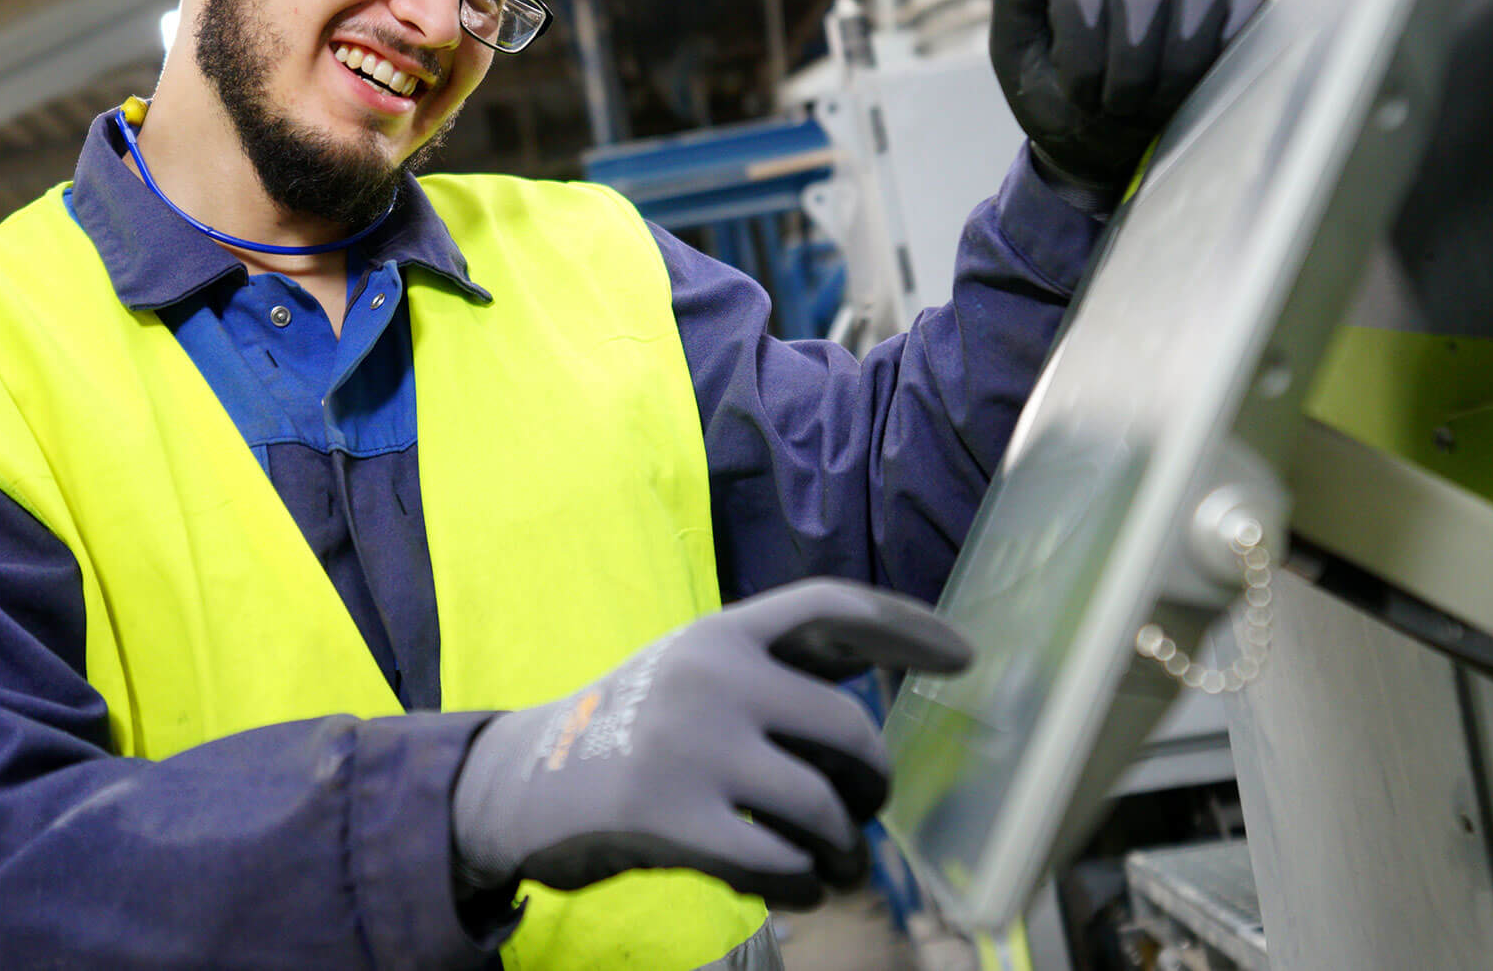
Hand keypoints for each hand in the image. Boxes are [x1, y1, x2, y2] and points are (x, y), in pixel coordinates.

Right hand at [449, 579, 970, 909]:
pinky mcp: (676, 818)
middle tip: (868, 805)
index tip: (966, 654)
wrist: (526, 782)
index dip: (906, 627)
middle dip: (874, 779)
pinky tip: (796, 885)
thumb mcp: (693, 669)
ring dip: (845, 848)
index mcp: (721, 632)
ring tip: (835, 861)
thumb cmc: (631, 727)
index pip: (833, 608)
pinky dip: (806, 884)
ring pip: (824, 806)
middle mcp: (714, 677)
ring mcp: (695, 747)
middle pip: (849, 728)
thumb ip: (769, 669)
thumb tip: (875, 687)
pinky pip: (784, 864)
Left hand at [990, 0, 1266, 195]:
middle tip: (1116, 105)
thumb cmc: (1057, 99)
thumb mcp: (1016, 56)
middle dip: (1128, 68)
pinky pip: (1245, 9)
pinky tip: (1199, 84)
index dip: (1081, 57)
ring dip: (1174, 70)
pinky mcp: (1237, 6)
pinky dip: (1223, 54)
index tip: (1078, 93)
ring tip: (1151, 103)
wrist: (1107, 147)